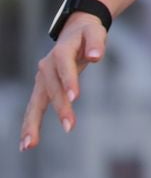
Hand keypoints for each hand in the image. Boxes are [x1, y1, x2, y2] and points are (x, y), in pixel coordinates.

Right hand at [18, 14, 107, 151]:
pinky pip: (34, 108)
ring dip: (33, 123)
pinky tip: (26, 143)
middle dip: (61, 108)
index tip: (75, 97)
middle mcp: (46, 67)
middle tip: (70, 126)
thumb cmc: (88, 34)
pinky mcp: (41, 88)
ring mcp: (41, 79)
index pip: (65, 68)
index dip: (69, 81)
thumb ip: (97, 43)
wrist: (74, 32)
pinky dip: (29, 124)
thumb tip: (96, 56)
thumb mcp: (96, 32)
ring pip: (35, 103)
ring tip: (29, 145)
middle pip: (52, 89)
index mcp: (61, 52)